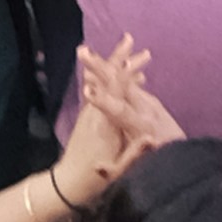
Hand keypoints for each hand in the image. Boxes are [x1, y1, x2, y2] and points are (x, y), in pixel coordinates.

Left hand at [57, 30, 165, 203]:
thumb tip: (153, 138)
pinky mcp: (92, 116)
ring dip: (120, 66)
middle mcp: (95, 110)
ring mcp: (92, 112)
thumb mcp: (117, 170)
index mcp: (103, 121)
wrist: (68, 182)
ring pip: (106, 82)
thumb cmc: (94, 178)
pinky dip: (118, 81)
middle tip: (131, 39)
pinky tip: (132, 81)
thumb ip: (134, 153)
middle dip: (120, 58)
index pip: (113, 89)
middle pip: (107, 77)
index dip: (123, 70)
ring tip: (138, 55)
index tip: (133, 53)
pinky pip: (106, 90)